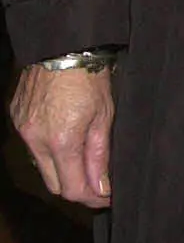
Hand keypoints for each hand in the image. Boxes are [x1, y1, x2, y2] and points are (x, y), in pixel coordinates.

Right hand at [10, 65, 114, 208]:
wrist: (63, 45)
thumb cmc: (90, 78)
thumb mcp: (104, 116)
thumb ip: (99, 156)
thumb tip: (102, 188)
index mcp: (61, 141)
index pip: (72, 189)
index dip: (92, 197)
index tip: (107, 197)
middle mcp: (36, 140)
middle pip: (54, 184)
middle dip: (76, 188)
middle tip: (97, 183)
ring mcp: (23, 129)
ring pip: (41, 166)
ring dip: (61, 168)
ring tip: (83, 158)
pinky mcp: (17, 118)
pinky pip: (32, 145)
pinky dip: (48, 149)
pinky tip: (64, 137)